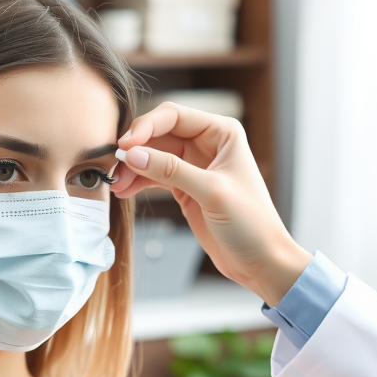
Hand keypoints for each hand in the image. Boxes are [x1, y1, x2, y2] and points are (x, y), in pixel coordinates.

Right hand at [111, 102, 311, 305]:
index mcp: (222, 133)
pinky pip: (155, 176)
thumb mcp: (211, 192)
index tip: (126, 145)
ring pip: (154, 156)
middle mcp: (208, 144)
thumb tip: (133, 154)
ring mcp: (195, 166)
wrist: (261, 261)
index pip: (175, 116)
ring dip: (134, 167)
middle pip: (160, 134)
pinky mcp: (185, 188)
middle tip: (116, 166)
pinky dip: (139, 181)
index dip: (147, 127)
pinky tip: (125, 190)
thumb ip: (171, 170)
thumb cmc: (252, 223)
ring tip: (118, 184)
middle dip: (136, 149)